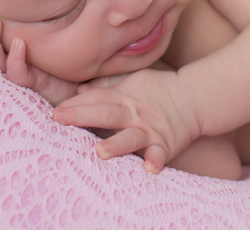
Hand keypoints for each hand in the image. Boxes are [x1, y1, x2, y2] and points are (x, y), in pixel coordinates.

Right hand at [0, 6, 79, 106]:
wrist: (78, 83)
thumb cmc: (56, 57)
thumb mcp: (41, 33)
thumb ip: (27, 18)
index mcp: (3, 50)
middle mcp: (5, 63)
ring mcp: (17, 74)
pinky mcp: (33, 84)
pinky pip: (19, 74)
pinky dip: (16, 59)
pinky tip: (18, 43)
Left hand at [52, 68, 201, 173]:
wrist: (195, 97)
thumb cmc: (159, 90)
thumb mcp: (132, 81)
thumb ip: (105, 86)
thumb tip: (78, 91)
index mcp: (124, 96)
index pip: (97, 98)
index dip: (75, 104)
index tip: (54, 111)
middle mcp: (134, 112)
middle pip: (106, 112)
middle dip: (82, 115)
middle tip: (58, 119)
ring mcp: (149, 129)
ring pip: (131, 136)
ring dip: (116, 143)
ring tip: (100, 151)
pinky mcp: (165, 144)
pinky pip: (160, 153)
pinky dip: (155, 160)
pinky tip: (149, 169)